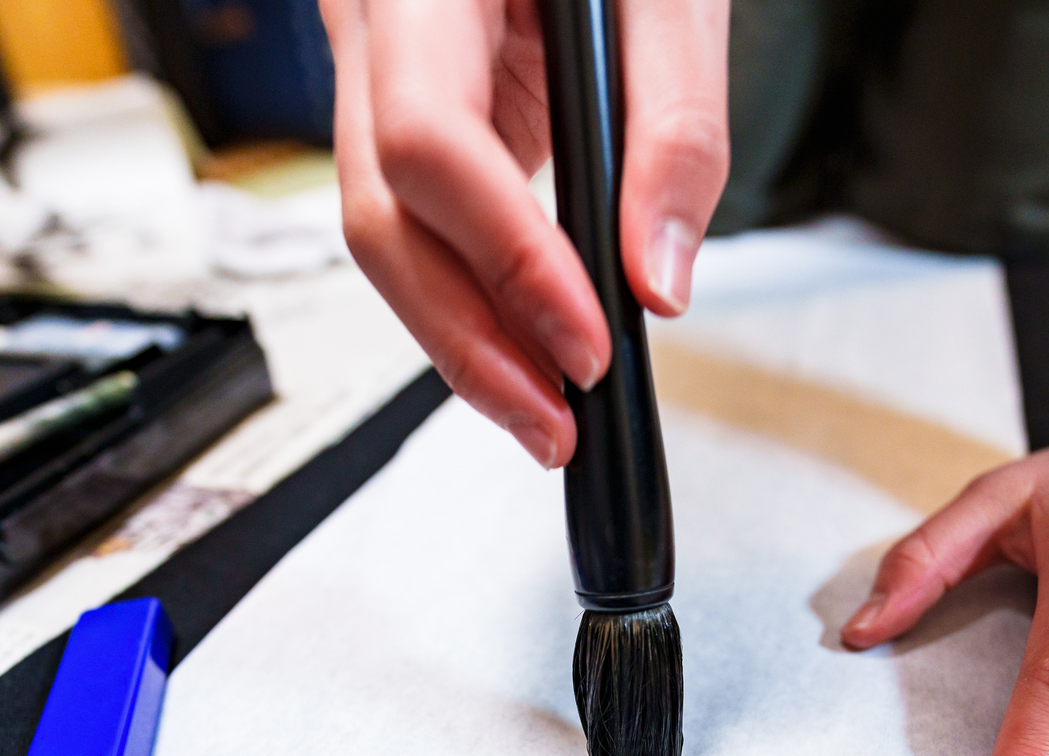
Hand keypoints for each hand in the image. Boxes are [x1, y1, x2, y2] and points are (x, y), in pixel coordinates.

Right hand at [321, 0, 728, 465]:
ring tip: (546, 412)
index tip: (586, 341)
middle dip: (469, 340)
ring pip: (380, 233)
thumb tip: (659, 278)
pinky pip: (414, 218)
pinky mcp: (402, 109)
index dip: (503, 258)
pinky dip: (469, 296)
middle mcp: (372, 21)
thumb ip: (676, 126)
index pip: (427, 139)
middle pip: (378, 215)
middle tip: (557, 423)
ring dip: (462, 341)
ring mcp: (371, 67)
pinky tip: (524, 351)